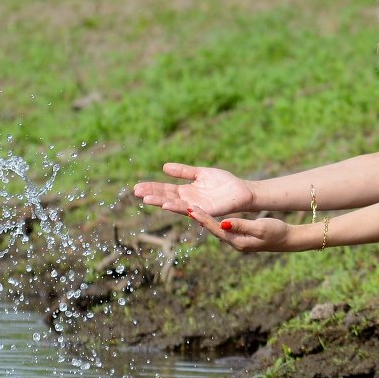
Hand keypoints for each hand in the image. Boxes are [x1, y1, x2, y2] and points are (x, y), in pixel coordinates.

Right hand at [133, 163, 252, 216]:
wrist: (242, 190)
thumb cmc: (223, 182)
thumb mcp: (200, 173)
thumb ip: (184, 171)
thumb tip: (164, 167)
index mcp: (186, 191)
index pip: (165, 189)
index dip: (152, 188)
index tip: (137, 187)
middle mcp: (188, 200)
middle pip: (166, 197)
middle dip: (151, 195)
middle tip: (136, 192)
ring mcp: (196, 206)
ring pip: (175, 205)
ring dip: (160, 202)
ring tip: (147, 199)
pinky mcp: (206, 210)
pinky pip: (190, 209)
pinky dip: (178, 207)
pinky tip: (167, 205)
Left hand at [187, 207, 291, 252]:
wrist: (287, 240)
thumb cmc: (276, 232)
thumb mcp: (260, 227)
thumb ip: (242, 225)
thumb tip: (223, 223)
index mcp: (238, 242)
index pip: (217, 229)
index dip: (204, 219)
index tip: (192, 210)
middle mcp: (234, 243)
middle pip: (213, 230)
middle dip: (200, 219)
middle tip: (186, 207)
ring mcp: (236, 240)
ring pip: (216, 229)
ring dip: (204, 220)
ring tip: (191, 209)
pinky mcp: (239, 236)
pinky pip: (222, 228)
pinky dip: (214, 220)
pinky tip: (207, 214)